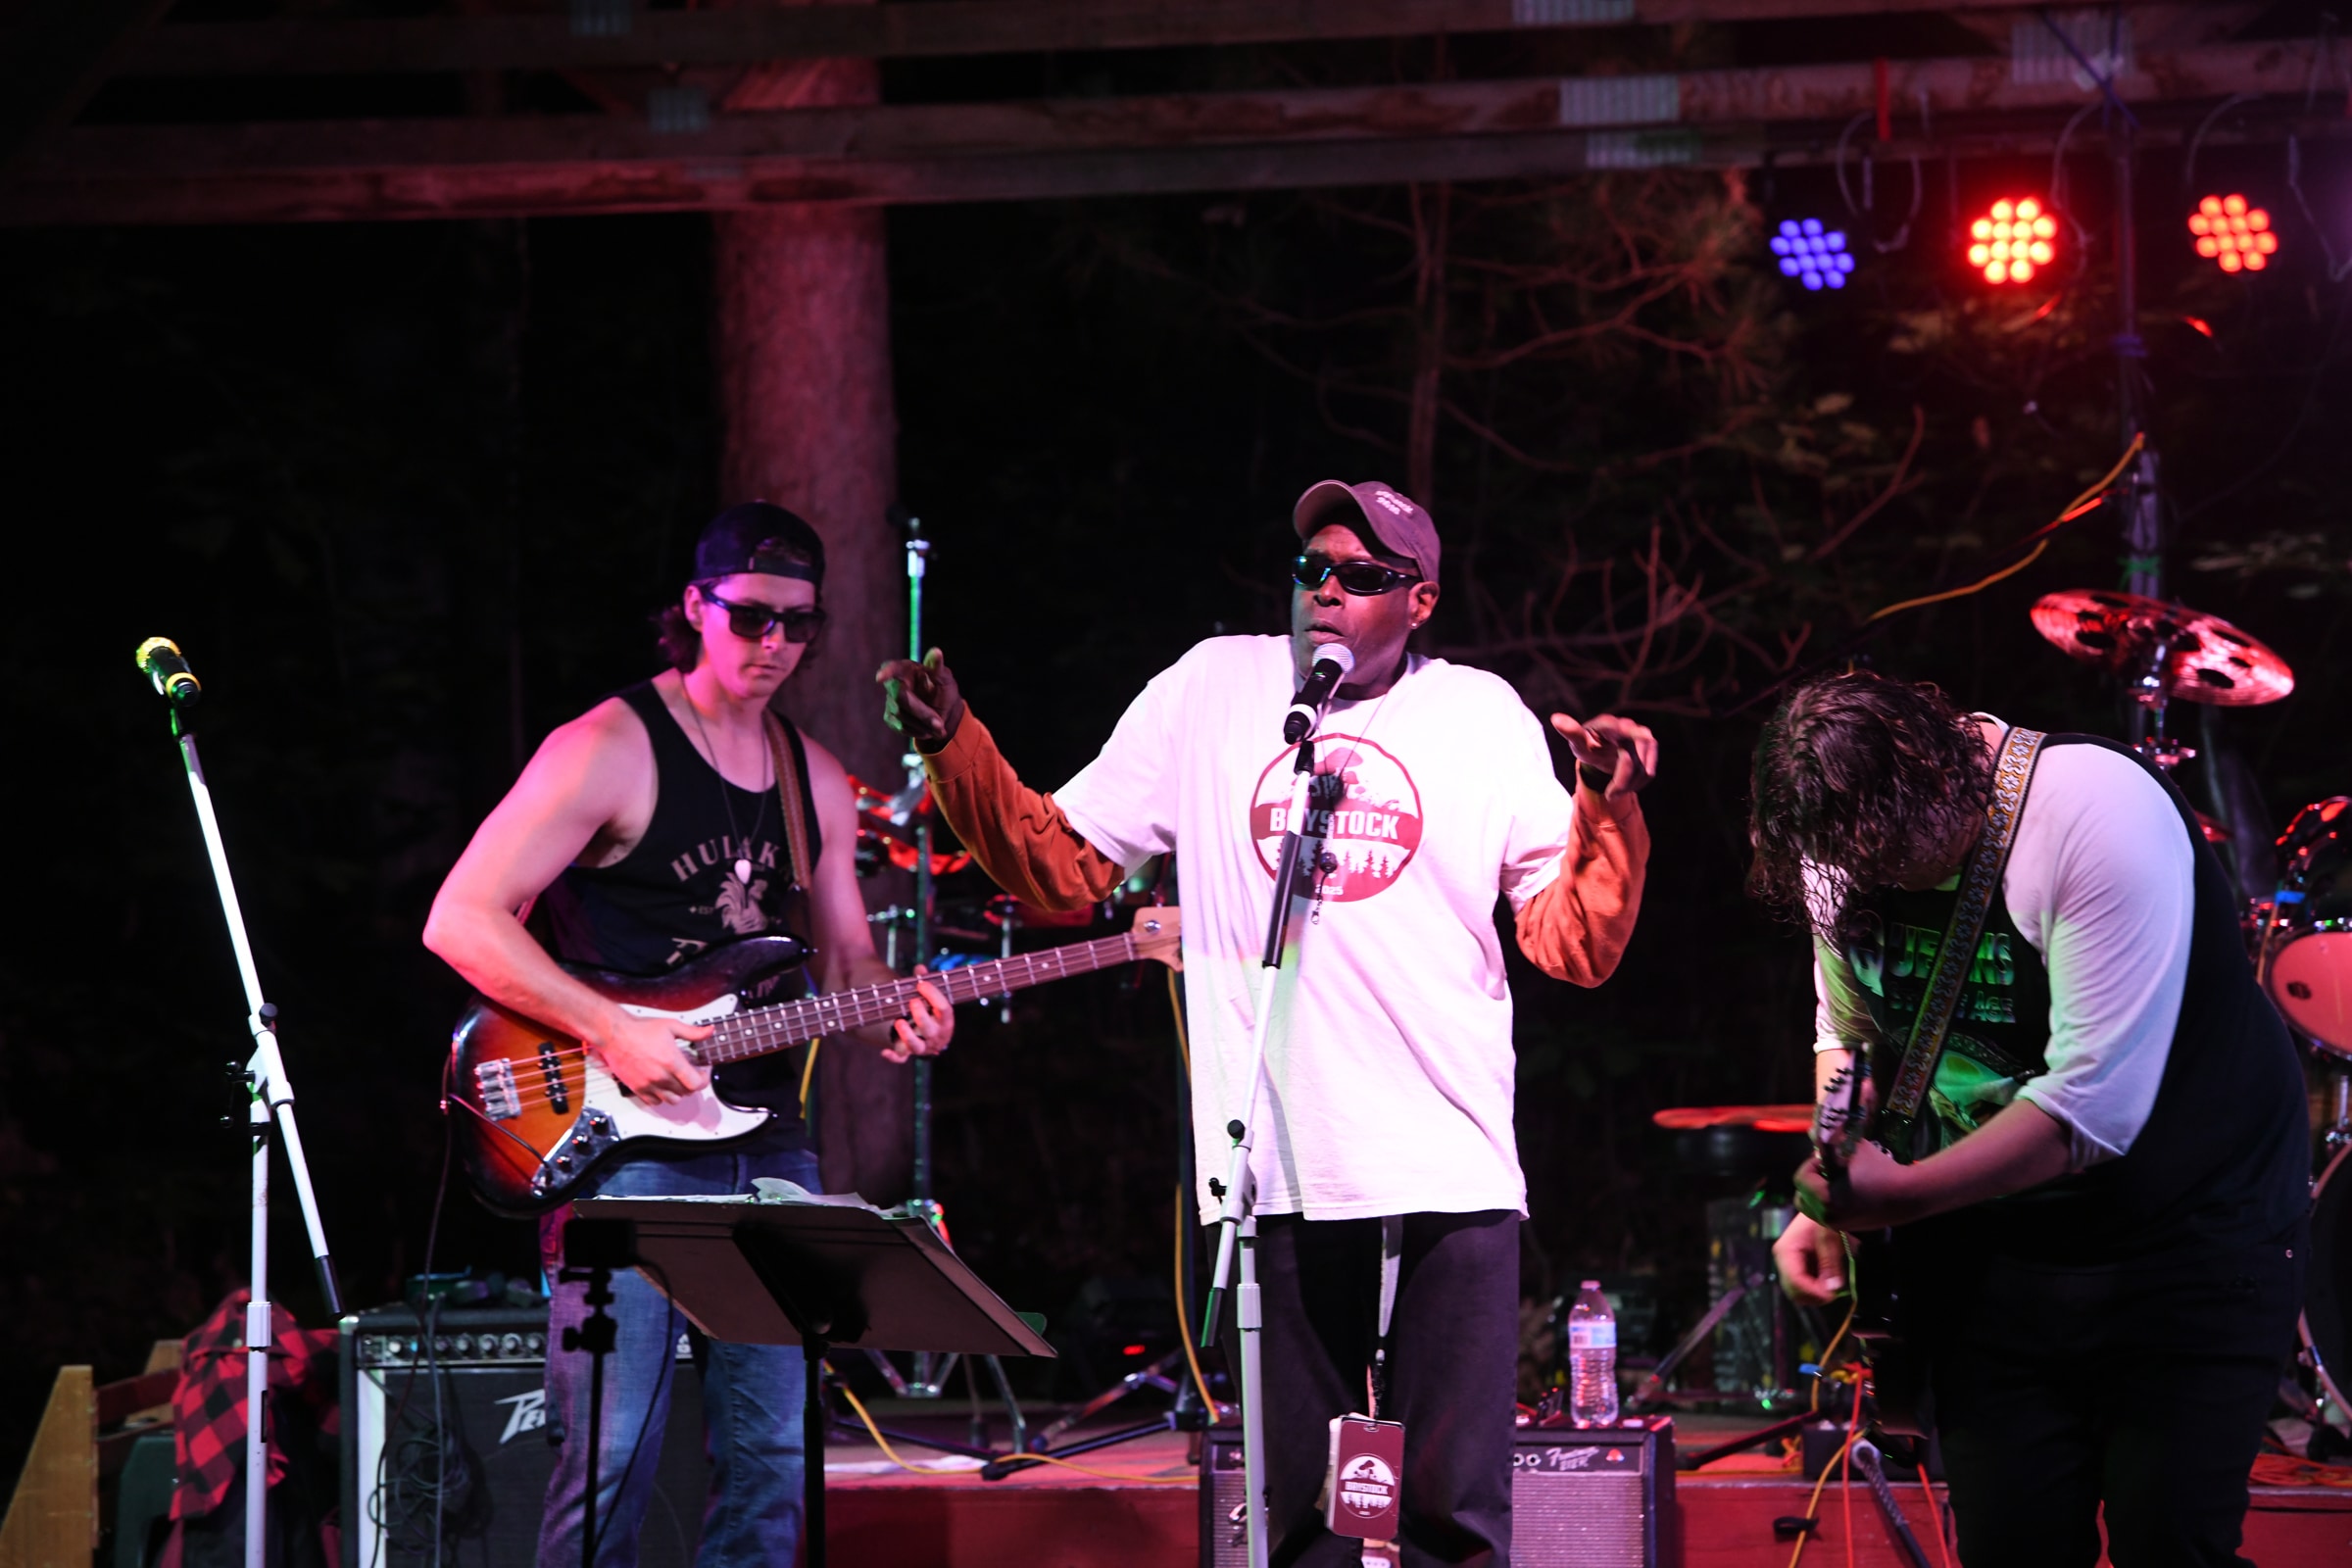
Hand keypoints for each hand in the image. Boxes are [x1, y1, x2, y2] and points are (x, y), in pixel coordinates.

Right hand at [587, 1009, 712, 1105]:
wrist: (615, 1034)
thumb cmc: (639, 1030)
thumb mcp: (671, 1026)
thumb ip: (692, 1032)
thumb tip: (708, 1031)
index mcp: (671, 1062)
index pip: (696, 1084)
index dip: (704, 1080)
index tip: (703, 1072)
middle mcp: (661, 1076)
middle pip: (686, 1092)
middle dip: (692, 1083)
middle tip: (691, 1073)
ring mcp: (648, 1085)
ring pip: (672, 1100)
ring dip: (678, 1092)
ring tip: (677, 1080)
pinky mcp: (637, 1089)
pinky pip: (654, 1103)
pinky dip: (661, 1098)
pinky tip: (662, 1086)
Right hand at [878, 648, 966, 752]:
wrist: (943, 712)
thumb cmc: (943, 690)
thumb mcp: (945, 678)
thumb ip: (938, 667)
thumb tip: (936, 652)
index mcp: (906, 669)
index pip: (893, 668)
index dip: (886, 672)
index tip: (880, 678)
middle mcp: (894, 683)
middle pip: (900, 698)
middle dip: (922, 712)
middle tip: (940, 723)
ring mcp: (890, 701)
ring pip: (901, 715)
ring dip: (923, 724)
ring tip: (939, 726)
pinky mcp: (890, 717)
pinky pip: (902, 727)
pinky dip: (918, 730)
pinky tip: (928, 729)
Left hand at [880, 967, 952, 1064]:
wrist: (924, 1031)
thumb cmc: (928, 1009)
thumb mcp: (929, 995)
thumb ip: (924, 981)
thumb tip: (919, 968)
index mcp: (945, 1021)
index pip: (945, 1009)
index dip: (934, 996)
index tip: (922, 984)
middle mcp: (936, 1036)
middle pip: (931, 1030)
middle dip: (922, 1016)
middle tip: (912, 1001)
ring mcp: (923, 1046)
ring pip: (917, 1047)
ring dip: (908, 1036)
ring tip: (898, 1022)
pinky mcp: (908, 1053)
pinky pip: (901, 1058)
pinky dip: (892, 1056)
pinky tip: (884, 1051)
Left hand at [1549, 713, 1657, 801]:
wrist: (1601, 747)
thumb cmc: (1586, 744)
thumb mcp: (1577, 742)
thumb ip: (1570, 732)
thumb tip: (1555, 718)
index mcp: (1609, 724)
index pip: (1621, 734)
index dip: (1624, 749)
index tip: (1619, 775)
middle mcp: (1628, 727)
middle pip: (1633, 760)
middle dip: (1623, 781)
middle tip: (1609, 797)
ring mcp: (1642, 735)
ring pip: (1644, 768)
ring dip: (1630, 785)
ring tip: (1613, 793)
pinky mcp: (1650, 746)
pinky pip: (1649, 771)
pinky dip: (1638, 783)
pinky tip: (1625, 788)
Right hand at [1772, 1212, 1849, 1306]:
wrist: (1821, 1206)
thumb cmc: (1823, 1218)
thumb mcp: (1829, 1237)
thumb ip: (1830, 1262)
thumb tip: (1833, 1289)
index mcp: (1786, 1251)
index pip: (1795, 1281)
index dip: (1813, 1292)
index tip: (1833, 1295)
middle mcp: (1783, 1260)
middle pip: (1794, 1291)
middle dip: (1815, 1296)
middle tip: (1835, 1292)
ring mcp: (1788, 1265)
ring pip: (1798, 1292)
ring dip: (1816, 1294)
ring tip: (1834, 1285)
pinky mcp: (1796, 1267)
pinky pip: (1804, 1286)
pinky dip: (1816, 1288)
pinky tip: (1829, 1281)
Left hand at [1793, 1140, 1910, 1231]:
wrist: (1910, 1194)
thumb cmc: (1880, 1170)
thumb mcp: (1853, 1148)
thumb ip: (1830, 1139)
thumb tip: (1812, 1132)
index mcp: (1825, 1200)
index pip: (1800, 1178)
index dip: (1811, 1163)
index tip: (1827, 1157)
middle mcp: (1828, 1218)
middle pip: (1802, 1196)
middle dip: (1810, 1180)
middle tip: (1828, 1170)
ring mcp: (1839, 1226)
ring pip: (1814, 1208)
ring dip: (1818, 1192)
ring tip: (1837, 1180)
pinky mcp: (1850, 1228)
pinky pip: (1829, 1214)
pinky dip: (1831, 1202)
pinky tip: (1847, 1190)